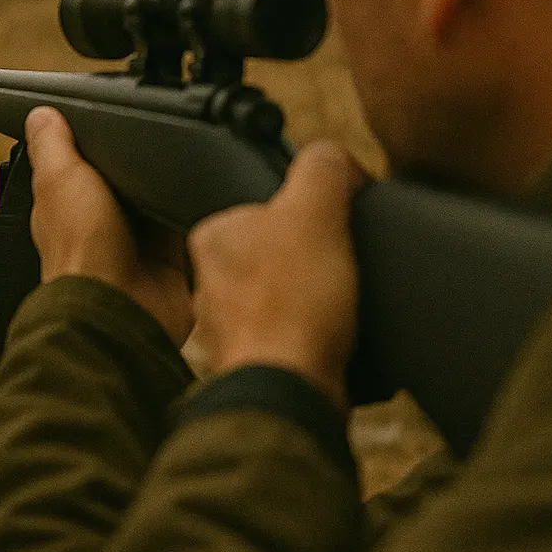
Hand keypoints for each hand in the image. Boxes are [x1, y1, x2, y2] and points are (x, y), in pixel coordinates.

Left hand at [25, 107, 193, 342]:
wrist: (121, 307)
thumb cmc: (80, 252)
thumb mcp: (59, 180)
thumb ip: (53, 146)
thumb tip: (39, 113)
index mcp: (68, 205)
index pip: (81, 165)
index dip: (95, 143)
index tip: (114, 118)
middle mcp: (101, 224)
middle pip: (126, 180)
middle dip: (140, 164)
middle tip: (155, 139)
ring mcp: (136, 243)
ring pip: (158, 200)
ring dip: (167, 186)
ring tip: (177, 164)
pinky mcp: (170, 260)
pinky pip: (186, 226)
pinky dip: (191, 213)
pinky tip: (195, 198)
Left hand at [186, 141, 366, 408]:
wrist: (291, 390)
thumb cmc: (291, 304)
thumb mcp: (315, 212)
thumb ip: (322, 169)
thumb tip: (336, 161)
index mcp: (211, 234)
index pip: (271, 204)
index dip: (315, 211)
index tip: (337, 227)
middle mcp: (209, 279)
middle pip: (284, 250)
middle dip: (318, 258)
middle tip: (342, 267)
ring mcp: (230, 323)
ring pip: (290, 293)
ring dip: (320, 298)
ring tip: (339, 305)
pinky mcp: (256, 359)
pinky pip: (297, 334)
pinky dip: (319, 334)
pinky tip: (334, 335)